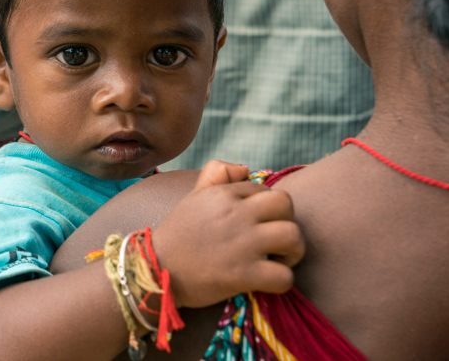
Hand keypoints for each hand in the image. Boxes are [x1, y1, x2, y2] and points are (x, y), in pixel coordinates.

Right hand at [152, 160, 304, 308]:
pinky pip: (285, 276)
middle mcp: (235, 214)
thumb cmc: (178, 235)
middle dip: (287, 221)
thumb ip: (216, 173)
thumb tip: (245, 169)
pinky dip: (282, 280)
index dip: (267, 210)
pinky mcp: (242, 275)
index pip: (266, 191)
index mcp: (224, 194)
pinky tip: (268, 280)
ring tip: (278, 259)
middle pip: (286, 204)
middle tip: (276, 239)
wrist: (155, 269)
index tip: (256, 225)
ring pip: (293, 236)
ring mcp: (241, 244)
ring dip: (292, 251)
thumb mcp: (194, 196)